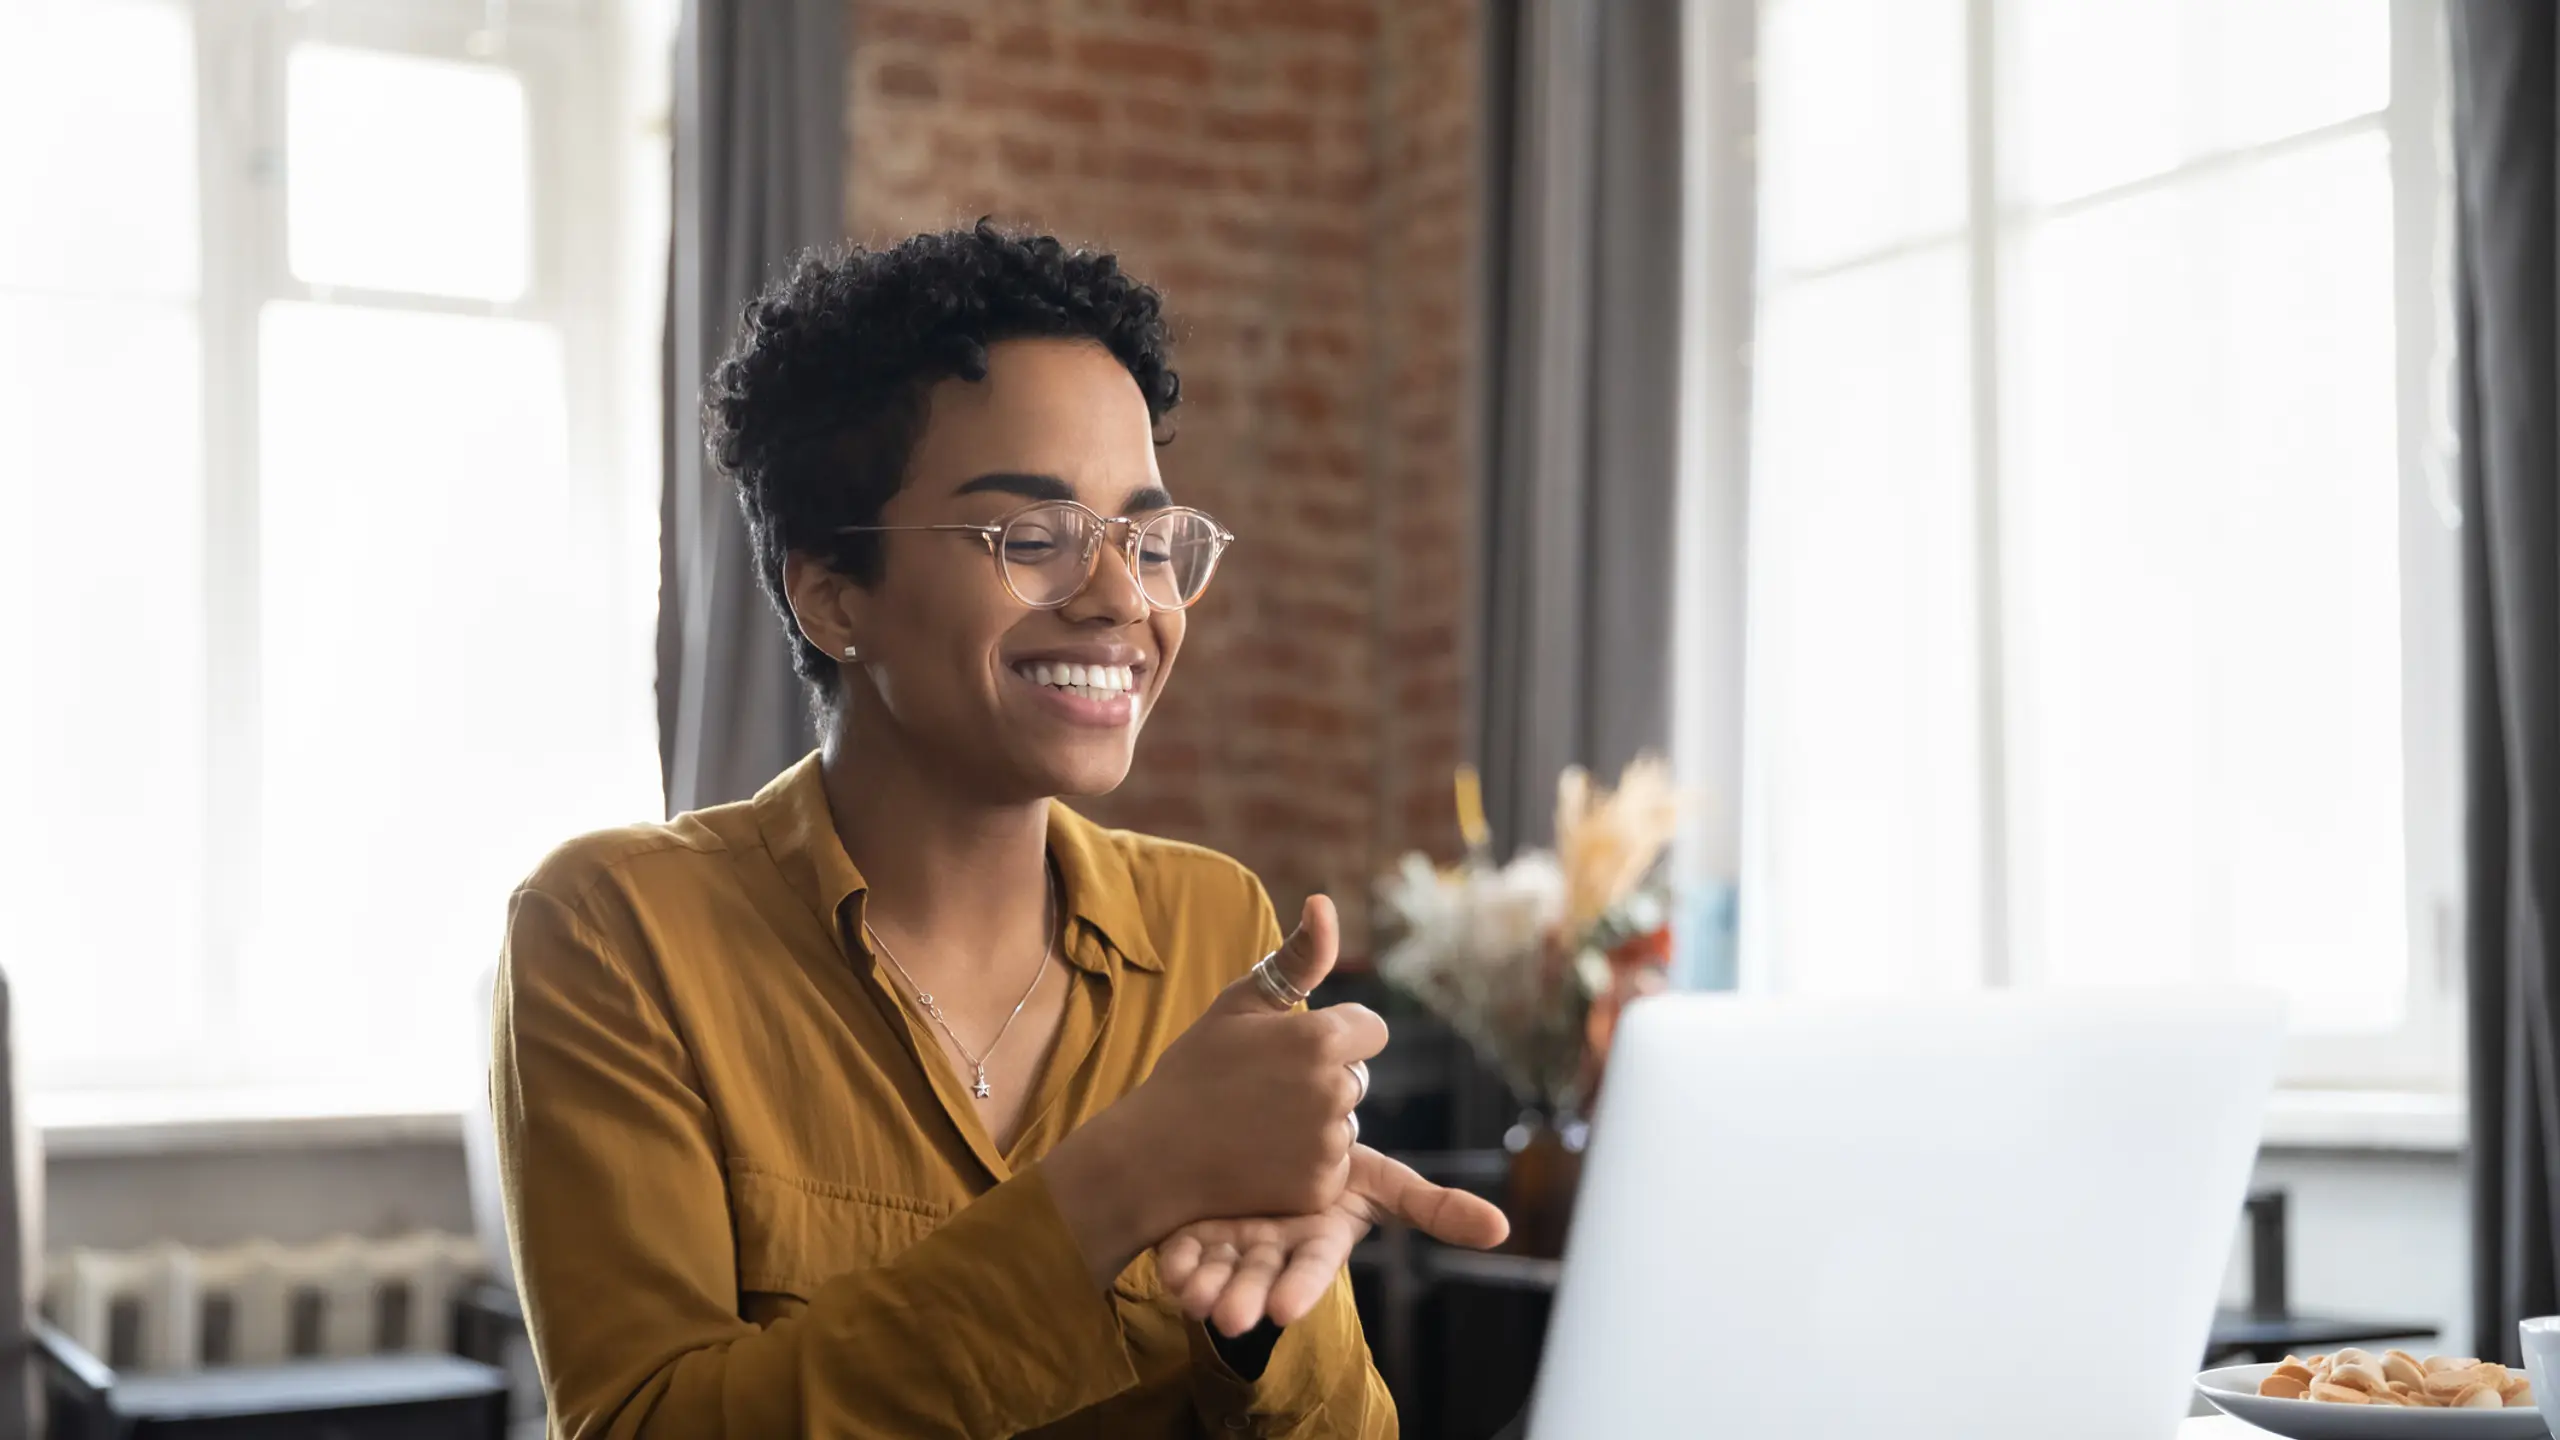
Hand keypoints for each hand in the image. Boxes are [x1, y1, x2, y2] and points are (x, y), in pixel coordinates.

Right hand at [1041, 896, 1381, 1282]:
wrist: (1152, 1155)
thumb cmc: (1194, 1070)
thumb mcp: (1240, 1003)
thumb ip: (1297, 957)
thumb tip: (1325, 902)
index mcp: (1321, 1038)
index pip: (1371, 1030)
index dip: (1337, 1035)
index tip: (1292, 1047)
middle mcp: (1335, 1090)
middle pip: (1357, 1076)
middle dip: (1324, 1078)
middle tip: (1263, 1089)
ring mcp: (1329, 1143)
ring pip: (1344, 1122)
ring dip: (1316, 1122)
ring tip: (1257, 1124)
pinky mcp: (1321, 1188)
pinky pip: (1333, 1165)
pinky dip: (1306, 1165)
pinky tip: (1261, 1158)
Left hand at [1155, 1144, 1512, 1335]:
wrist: (1273, 1134)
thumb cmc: (1334, 1165)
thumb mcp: (1381, 1179)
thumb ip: (1434, 1206)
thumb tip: (1502, 1229)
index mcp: (1320, 1235)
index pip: (1315, 1267)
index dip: (1301, 1287)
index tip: (1284, 1313)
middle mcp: (1276, 1245)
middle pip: (1261, 1278)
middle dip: (1246, 1298)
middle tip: (1230, 1317)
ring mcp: (1236, 1241)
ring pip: (1220, 1271)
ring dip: (1208, 1287)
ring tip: (1195, 1298)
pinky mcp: (1198, 1229)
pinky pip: (1184, 1249)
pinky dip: (1178, 1261)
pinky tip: (1169, 1268)